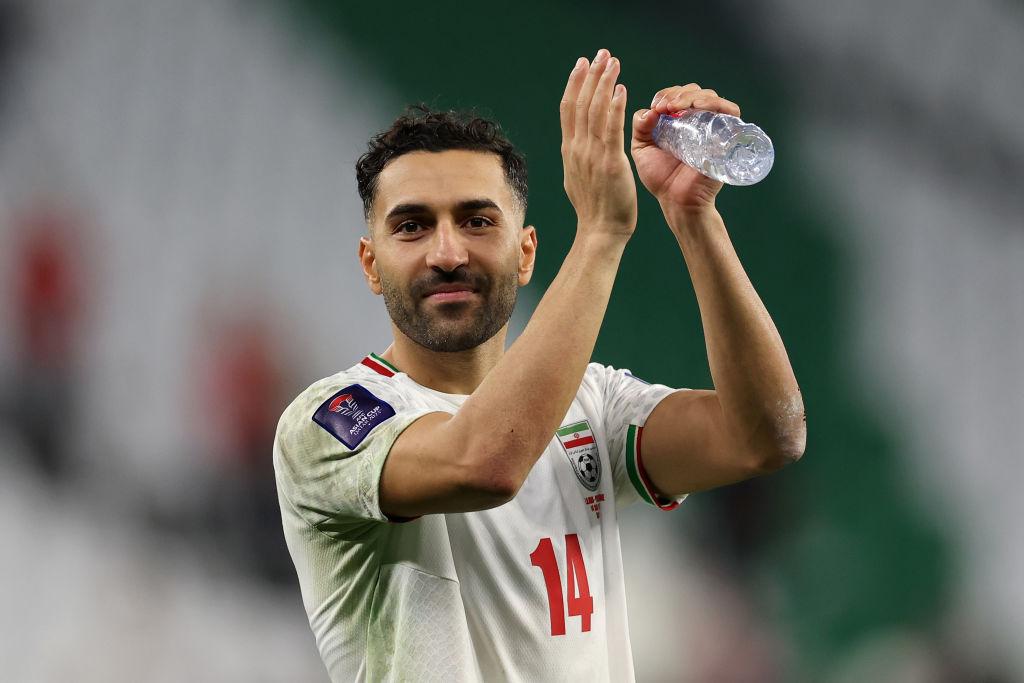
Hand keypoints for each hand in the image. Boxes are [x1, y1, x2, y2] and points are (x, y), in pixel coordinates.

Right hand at [560, 48, 636, 239]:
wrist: (600, 232)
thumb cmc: (595, 210)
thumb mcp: (579, 179)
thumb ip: (579, 160)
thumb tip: (576, 149)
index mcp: (570, 151)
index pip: (569, 110)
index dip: (575, 84)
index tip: (581, 65)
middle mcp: (577, 149)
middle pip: (580, 103)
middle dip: (589, 75)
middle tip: (599, 54)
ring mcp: (591, 155)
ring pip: (595, 110)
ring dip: (603, 82)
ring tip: (612, 62)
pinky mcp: (609, 162)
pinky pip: (611, 128)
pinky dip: (614, 106)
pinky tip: (620, 89)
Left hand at [630, 84, 742, 212]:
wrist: (676, 200)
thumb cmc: (661, 178)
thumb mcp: (642, 148)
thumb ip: (640, 127)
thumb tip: (649, 110)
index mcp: (677, 121)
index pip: (676, 94)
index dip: (665, 94)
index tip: (655, 107)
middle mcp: (697, 121)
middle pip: (694, 91)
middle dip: (678, 93)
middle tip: (665, 107)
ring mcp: (712, 127)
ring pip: (710, 97)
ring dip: (693, 95)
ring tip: (677, 106)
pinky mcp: (726, 136)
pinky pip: (730, 111)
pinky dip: (716, 103)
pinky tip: (698, 107)